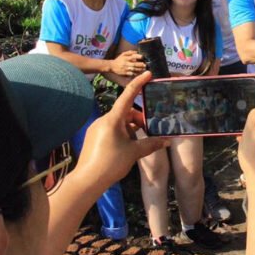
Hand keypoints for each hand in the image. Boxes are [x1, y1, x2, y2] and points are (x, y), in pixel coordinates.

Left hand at [77, 71, 167, 187]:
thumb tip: (167, 140)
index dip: (138, 84)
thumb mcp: (134, 152)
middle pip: (125, 112)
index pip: (128, 97)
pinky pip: (111, 129)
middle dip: (138, 118)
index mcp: (113, 119)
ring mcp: (97, 128)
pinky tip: (127, 146)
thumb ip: (151, 144)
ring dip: (130, 128)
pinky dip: (122, 133)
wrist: (87, 180)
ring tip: (139, 141)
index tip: (148, 74)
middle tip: (149, 128)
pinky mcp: (94, 137)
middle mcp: (103, 120)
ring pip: (118, 122)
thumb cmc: (111, 163)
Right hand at [110, 50, 145, 76]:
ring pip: (134, 69)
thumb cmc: (119, 59)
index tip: (142, 57)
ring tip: (144, 69)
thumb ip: (130, 52)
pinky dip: (136, 73)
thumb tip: (137, 52)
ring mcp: (126, 69)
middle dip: (140, 64)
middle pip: (134, 64)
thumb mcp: (123, 54)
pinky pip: (132, 74)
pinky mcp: (125, 73)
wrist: (112, 66)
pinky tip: (140, 73)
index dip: (138, 56)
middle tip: (145, 64)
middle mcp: (126, 63)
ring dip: (140, 69)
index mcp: (126, 58)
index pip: (132, 56)